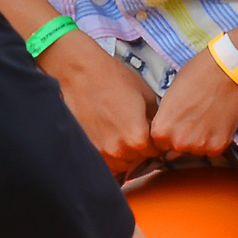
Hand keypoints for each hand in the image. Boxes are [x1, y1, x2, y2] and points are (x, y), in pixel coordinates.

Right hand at [40, 35, 159, 175]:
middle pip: (136, 160)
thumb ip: (155, 121)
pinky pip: (103, 161)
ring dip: (122, 153)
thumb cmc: (113, 79)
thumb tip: (158, 134)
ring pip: (119, 164)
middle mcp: (119, 152)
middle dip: (138, 148)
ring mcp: (99, 153)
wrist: (79, 73)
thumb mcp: (147, 96)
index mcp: (138, 139)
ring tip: (116, 131)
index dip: (154, 141)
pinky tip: (105, 134)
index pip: (155, 152)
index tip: (148, 131)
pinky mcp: (85, 149)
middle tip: (131, 128)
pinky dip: (106, 152)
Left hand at [148, 49, 237, 158]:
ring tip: (205, 119)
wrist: (225, 72)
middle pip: (176, 150)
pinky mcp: (219, 146)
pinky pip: (211, 149)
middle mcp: (178, 143)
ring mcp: (199, 146)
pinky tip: (216, 122)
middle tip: (192, 120)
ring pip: (195, 151)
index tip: (174, 125)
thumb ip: (165, 119)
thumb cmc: (194, 77)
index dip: (166, 134)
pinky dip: (214, 140)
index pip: (158, 144)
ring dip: (198, 141)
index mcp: (160, 131)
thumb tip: (166, 132)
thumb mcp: (168, 97)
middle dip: (181, 139)